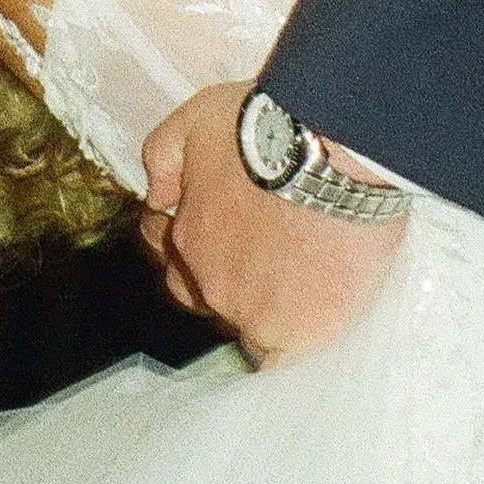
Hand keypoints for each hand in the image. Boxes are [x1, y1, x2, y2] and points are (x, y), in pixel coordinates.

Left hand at [138, 83, 404, 359]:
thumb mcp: (192, 120)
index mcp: (185, 236)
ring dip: (265, 311)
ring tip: (303, 289)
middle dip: (231, 280)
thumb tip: (153, 198)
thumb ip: (161, 159)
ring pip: (247, 327)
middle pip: (208, 297)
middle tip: (272, 257)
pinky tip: (300, 342)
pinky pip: (279, 363)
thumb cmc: (264, 127)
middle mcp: (208, 281)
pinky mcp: (297, 330)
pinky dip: (284, 357)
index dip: (200, 248)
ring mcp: (251, 310)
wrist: (329, 148)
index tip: (232, 233)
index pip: (178, 260)